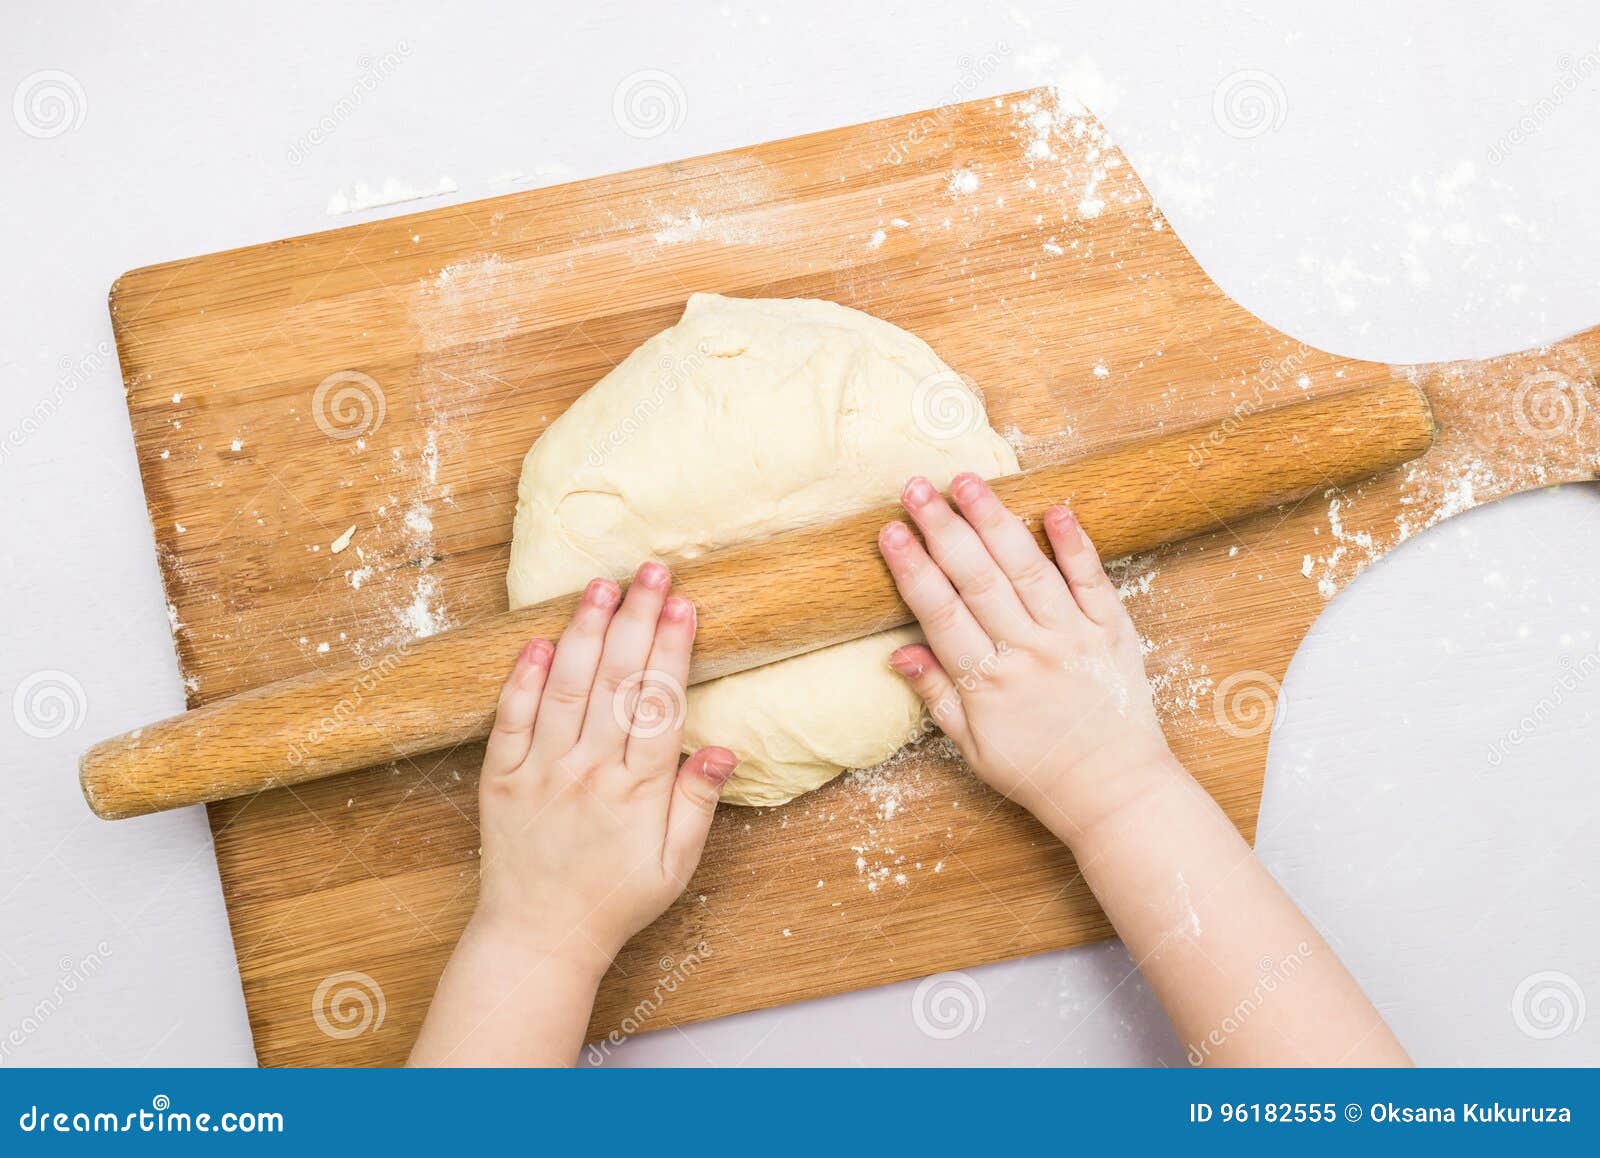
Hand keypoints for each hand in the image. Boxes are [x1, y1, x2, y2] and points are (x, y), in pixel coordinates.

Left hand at [471, 562, 736, 977]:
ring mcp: (540, 773)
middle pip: (616, 682)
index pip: (659, 704)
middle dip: (636, 619)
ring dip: (584, 632)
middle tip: (651, 570)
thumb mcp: (675, 865)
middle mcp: (588, 773)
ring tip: (602, 586)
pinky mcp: (500, 780)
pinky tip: (538, 640)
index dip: (673, 649)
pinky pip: (510, 720)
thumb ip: (696, 804)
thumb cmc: (615, 900)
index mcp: (636, 791)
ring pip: (565, 689)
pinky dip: (522, 678)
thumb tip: (723, 750)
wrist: (539, 938)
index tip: (685, 603)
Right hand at [877, 473, 1177, 841]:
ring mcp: (1073, 637)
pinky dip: (1076, 545)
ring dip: (996, 521)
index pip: (941, 613)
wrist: (1115, 793)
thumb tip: (898, 651)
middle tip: (917, 486)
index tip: (890, 530)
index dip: (913, 569)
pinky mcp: (1113, 631)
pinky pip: (1093, 581)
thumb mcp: (974, 748)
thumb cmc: (1039, 773)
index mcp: (988, 682)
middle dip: (944, 529)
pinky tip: (1056, 510)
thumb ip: (936, 696)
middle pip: (978, 579)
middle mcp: (1029, 651)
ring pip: (1028, 568)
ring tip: (967, 482)